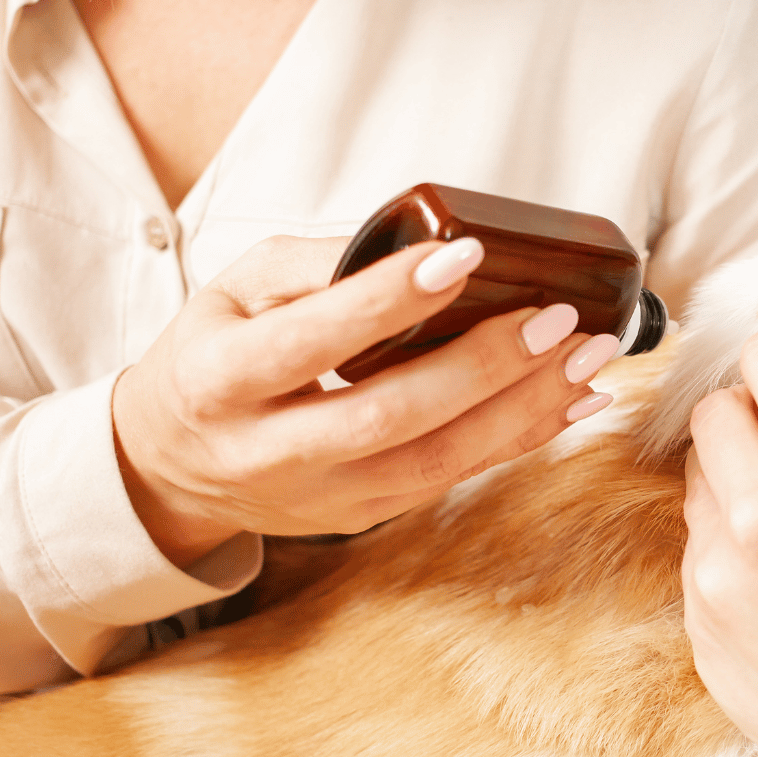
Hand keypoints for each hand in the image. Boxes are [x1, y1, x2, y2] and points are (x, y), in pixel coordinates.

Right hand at [113, 235, 617, 566]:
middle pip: (387, 415)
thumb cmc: (213, 356)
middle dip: (482, 367)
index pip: (311, 342)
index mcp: (220, 381)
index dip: (386, 301)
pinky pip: (452, 480)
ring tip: (586, 360)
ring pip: (434, 462)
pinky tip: (571, 401)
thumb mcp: (233, 290)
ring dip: (522, 411)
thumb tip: (420, 240)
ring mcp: (320, 497)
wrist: (171, 465)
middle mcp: (267, 452)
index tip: (462, 256)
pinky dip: (520, 439)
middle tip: (555, 318)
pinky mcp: (362, 516)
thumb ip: (315, 264)